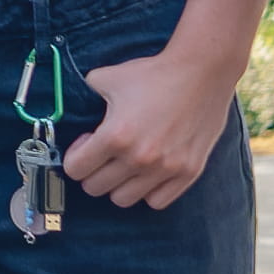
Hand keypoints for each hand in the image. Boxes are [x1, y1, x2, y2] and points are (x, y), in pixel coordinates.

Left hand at [67, 44, 235, 210]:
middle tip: (104, 154)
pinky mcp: (188, 172)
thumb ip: (83, 95)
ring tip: (125, 164)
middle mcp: (140, 157)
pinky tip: (148, 172)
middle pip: (95, 188)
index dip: (75, 157)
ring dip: (118, 184)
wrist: (202, 72)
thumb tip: (70, 106)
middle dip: (93, 171)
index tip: (86, 145)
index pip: (75, 170)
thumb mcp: (106, 78)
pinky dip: (147, 191)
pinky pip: (157, 201)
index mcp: (116, 136)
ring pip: (123, 199)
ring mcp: (166, 168)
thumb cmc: (154, 74)